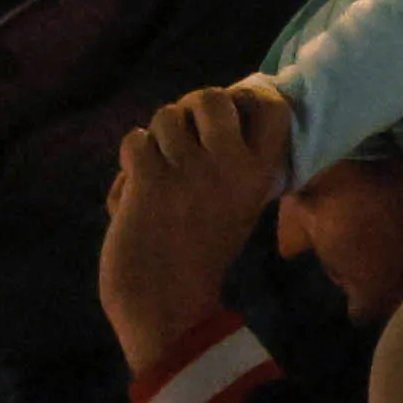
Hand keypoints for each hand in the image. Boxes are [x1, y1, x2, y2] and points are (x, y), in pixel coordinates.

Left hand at [98, 81, 298, 374]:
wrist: (167, 306)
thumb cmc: (202, 255)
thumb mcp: (239, 204)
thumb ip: (232, 161)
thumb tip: (210, 111)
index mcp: (260, 173)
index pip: (273, 106)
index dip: (247, 96)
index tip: (229, 113)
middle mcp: (230, 164)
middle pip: (210, 96)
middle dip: (188, 110)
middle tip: (180, 139)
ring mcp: (189, 171)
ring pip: (164, 117)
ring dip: (154, 140)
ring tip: (155, 172)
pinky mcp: (149, 182)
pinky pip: (135, 141)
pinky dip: (129, 164)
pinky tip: (134, 191)